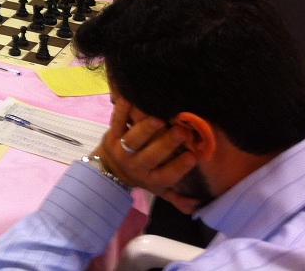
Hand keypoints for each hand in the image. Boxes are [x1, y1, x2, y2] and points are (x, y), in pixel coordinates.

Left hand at [95, 98, 200, 213]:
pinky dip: (121, 110)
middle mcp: (137, 165)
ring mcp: (123, 149)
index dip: (179, 167)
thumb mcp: (158, 189)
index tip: (193, 156)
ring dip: (146, 129)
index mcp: (151, 178)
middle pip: (152, 156)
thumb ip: (176, 196)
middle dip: (167, 144)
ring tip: (158, 119)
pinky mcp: (111, 134)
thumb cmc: (142, 174)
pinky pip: (116, 122)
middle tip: (181, 131)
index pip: (167, 176)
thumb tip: (196, 204)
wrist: (109, 168)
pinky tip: (129, 99)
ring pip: (134, 140)